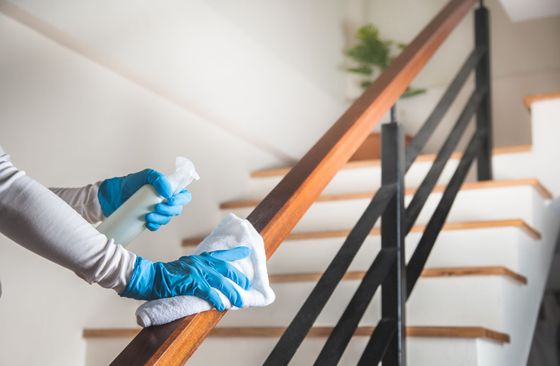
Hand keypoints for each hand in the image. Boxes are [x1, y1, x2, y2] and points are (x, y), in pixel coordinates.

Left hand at [98, 169, 190, 230]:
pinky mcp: (150, 220)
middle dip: (168, 211)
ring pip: (167, 219)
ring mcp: (158, 212)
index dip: (181, 200)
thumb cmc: (131, 183)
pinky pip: (157, 226)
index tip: (170, 200)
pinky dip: (154, 226)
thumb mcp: (146, 175)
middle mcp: (166, 202)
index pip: (184, 196)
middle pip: (177, 210)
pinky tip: (148, 224)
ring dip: (160, 219)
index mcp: (169, 190)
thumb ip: (158, 179)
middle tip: (157, 207)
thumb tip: (168, 193)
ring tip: (148, 216)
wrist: (114, 195)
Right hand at [120, 247, 251, 310]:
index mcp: (198, 259)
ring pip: (220, 282)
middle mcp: (199, 263)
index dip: (234, 253)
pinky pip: (207, 291)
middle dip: (238, 278)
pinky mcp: (189, 282)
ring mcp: (195, 272)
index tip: (246, 251)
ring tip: (241, 301)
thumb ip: (197, 270)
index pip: (220, 255)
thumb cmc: (165, 276)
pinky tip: (223, 305)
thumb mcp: (184, 269)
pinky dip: (217, 298)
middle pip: (225, 269)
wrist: (147, 276)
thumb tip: (208, 279)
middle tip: (247, 286)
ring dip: (232, 292)